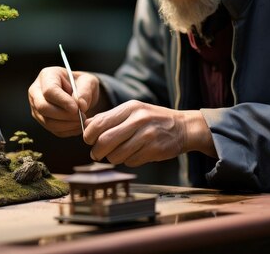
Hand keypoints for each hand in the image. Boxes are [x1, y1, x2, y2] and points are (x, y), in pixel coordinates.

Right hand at [28, 66, 100, 136]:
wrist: (79, 94)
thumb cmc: (82, 84)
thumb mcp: (89, 81)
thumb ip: (85, 91)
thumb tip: (80, 105)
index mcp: (47, 76)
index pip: (49, 91)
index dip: (63, 101)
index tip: (77, 108)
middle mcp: (36, 91)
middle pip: (43, 107)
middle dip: (64, 115)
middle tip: (81, 116)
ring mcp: (36, 107)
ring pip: (47, 121)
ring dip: (67, 124)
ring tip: (81, 120)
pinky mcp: (41, 119)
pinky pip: (52, 129)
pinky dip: (67, 130)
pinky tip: (78, 125)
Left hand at [83, 100, 214, 166]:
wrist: (183, 127)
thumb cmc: (153, 119)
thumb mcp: (132, 111)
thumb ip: (109, 118)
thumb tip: (86, 126)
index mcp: (129, 108)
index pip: (99, 123)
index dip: (89, 135)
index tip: (89, 140)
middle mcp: (138, 120)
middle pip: (105, 141)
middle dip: (97, 151)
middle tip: (97, 154)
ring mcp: (147, 135)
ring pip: (116, 155)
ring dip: (113, 158)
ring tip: (118, 153)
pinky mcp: (154, 150)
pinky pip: (130, 162)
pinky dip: (128, 161)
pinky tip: (135, 154)